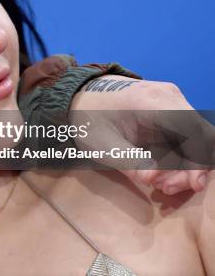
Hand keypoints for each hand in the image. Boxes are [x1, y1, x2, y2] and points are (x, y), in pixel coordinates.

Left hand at [70, 75, 213, 194]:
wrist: (81, 96)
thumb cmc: (88, 117)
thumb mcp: (100, 143)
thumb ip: (127, 161)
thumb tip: (151, 179)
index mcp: (153, 101)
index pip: (196, 131)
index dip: (200, 160)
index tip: (192, 185)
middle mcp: (170, 97)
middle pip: (202, 138)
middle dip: (191, 169)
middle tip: (164, 187)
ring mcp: (173, 103)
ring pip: (197, 141)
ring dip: (186, 167)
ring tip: (159, 183)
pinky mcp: (172, 112)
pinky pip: (186, 139)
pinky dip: (180, 159)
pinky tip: (159, 174)